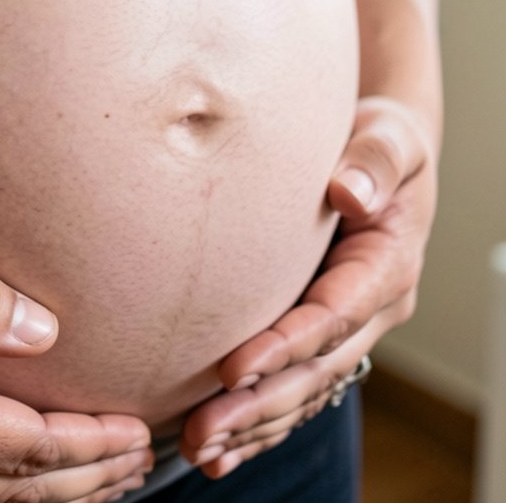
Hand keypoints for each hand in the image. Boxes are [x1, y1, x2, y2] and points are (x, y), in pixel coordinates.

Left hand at [180, 96, 437, 477]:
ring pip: (302, 391)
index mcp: (386, 266)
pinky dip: (259, 417)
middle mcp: (369, 309)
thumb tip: (348, 192)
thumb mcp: (389, 139)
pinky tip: (218, 444)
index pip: (332, 317)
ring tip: (199, 449)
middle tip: (201, 433)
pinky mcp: (320, 331)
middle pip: (313, 371)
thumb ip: (373, 162)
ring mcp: (346, 327)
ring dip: (252, 425)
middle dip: (257, 406)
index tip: (232, 369)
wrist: (380, 152)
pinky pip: (294, 384)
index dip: (285, 346)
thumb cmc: (380, 141)